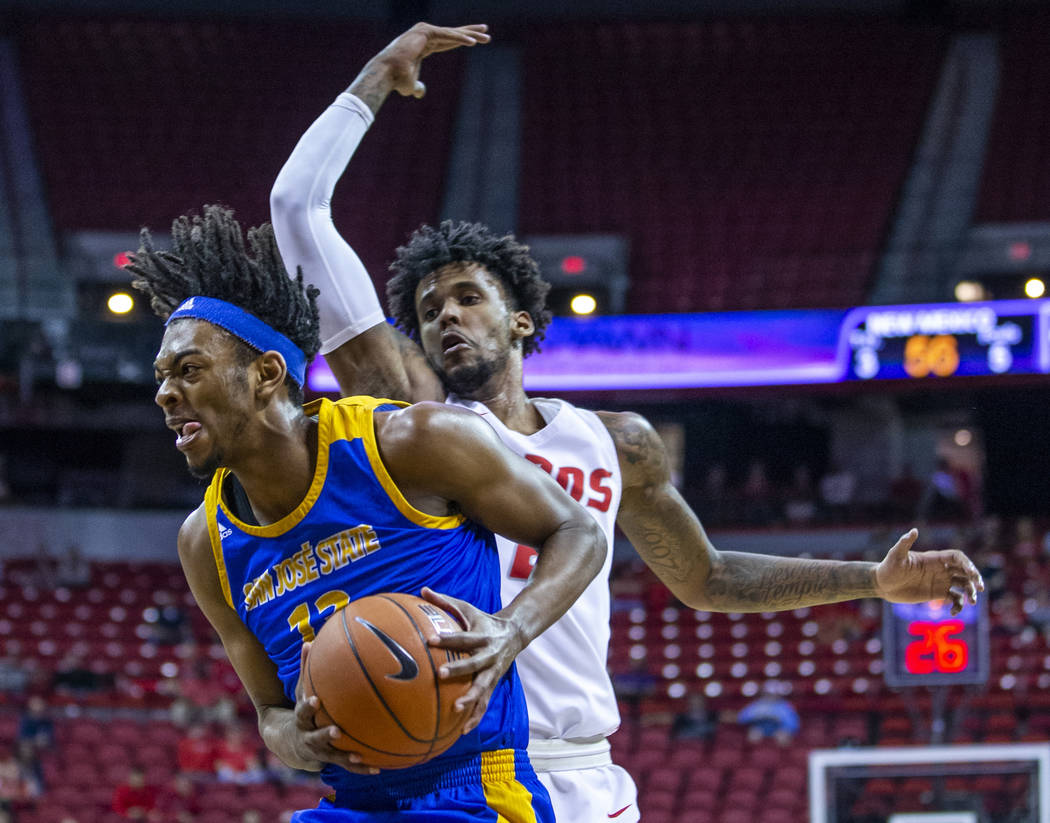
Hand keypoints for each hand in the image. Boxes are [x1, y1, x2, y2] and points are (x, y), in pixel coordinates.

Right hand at [290, 643, 378, 774]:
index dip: (308, 706)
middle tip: (336, 731)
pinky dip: (361, 767)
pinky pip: (347, 766)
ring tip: (359, 756)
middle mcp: (308, 737)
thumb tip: (309, 640)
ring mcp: (320, 752)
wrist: (290, 742)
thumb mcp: (301, 689)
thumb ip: (306, 668)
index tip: (316, 700)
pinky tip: (378, 768)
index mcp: (301, 719)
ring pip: (332, 757)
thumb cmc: (303, 708)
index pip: (302, 712)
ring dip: (345, 757)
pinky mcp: (331, 761)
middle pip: (314, 738)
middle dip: (324, 735)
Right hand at [372, 22, 489, 98]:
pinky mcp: (425, 32)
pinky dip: (460, 38)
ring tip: (487, 37)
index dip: (461, 39)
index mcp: (423, 45)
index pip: (446, 41)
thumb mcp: (411, 85)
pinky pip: (447, 35)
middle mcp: (424, 35)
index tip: (475, 39)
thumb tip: (421, 92)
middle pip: (452, 33)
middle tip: (486, 30)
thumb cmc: (397, 81)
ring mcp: (424, 31)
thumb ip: (418, 86)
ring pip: (452, 33)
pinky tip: (473, 42)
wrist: (388, 75)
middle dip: (470, 32)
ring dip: (471, 35)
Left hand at [421, 586, 524, 733]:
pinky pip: (485, 704)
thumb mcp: (467, 609)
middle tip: (441, 674)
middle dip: (459, 669)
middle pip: (474, 663)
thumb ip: (444, 601)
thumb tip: (422, 589)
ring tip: (456, 709)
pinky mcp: (493, 684)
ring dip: (471, 699)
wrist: (515, 634)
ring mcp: (493, 672)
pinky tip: (463, 731)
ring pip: (483, 687)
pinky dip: (475, 717)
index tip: (430, 640)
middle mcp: (490, 655)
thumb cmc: (483, 620)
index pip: (462, 637)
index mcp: (482, 635)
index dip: (447, 638)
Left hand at [874, 529, 983, 614]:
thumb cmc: (888, 567)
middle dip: (975, 578)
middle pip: (965, 571)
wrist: (882, 584)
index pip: (957, 558)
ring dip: (971, 593)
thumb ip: (904, 543)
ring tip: (971, 602)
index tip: (972, 574)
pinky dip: (958, 605)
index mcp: (934, 558)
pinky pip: (954, 599)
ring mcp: (940, 581)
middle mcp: (941, 569)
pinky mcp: (937, 594)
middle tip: (980, 588)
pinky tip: (954, 612)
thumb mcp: (896, 555)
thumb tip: (914, 530)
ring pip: (963, 585)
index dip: (967, 564)